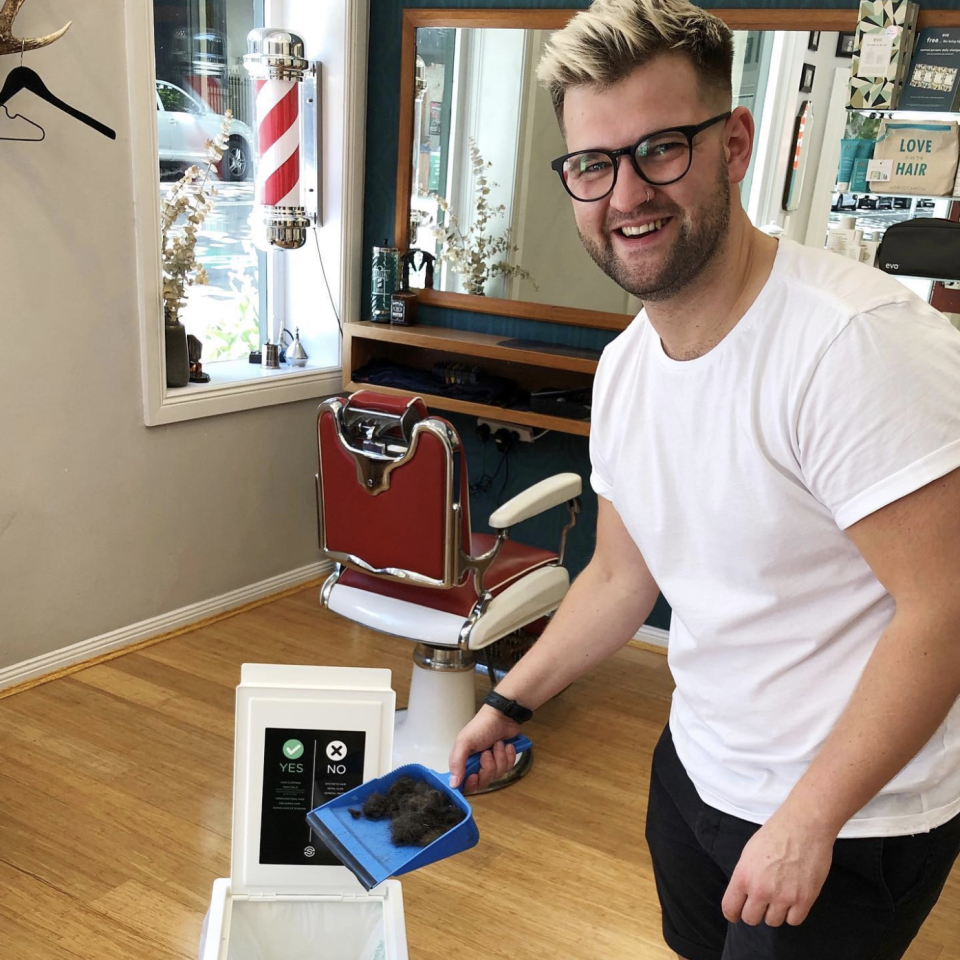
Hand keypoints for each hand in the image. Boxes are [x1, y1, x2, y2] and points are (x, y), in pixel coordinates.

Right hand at [448, 705, 520, 791]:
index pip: (465, 784)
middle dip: (488, 767)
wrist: (503, 716)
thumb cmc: (482, 726)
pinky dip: (509, 756)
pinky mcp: (504, 760)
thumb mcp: (465, 742)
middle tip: (487, 753)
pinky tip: (506, 745)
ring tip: (497, 744)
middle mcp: (477, 765)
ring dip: (499, 757)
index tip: (475, 775)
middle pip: (483, 782)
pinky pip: (509, 768)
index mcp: (463, 761)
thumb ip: (457, 762)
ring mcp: (491, 763)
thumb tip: (453, 784)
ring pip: (497, 774)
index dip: (471, 784)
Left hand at [721, 809, 835, 926]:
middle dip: (754, 912)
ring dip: (774, 912)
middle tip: (761, 902)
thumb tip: (744, 894)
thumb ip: (745, 876)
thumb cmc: (775, 834)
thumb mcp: (749, 852)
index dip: (733, 913)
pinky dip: (793, 913)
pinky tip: (793, 900)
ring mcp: (783, 897)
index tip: (736, 914)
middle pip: (751, 919)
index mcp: (743, 876)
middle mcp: (761, 890)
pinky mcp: (804, 900)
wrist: (803, 826)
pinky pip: (794, 921)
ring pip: (773, 922)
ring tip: (779, 896)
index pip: (730, 908)